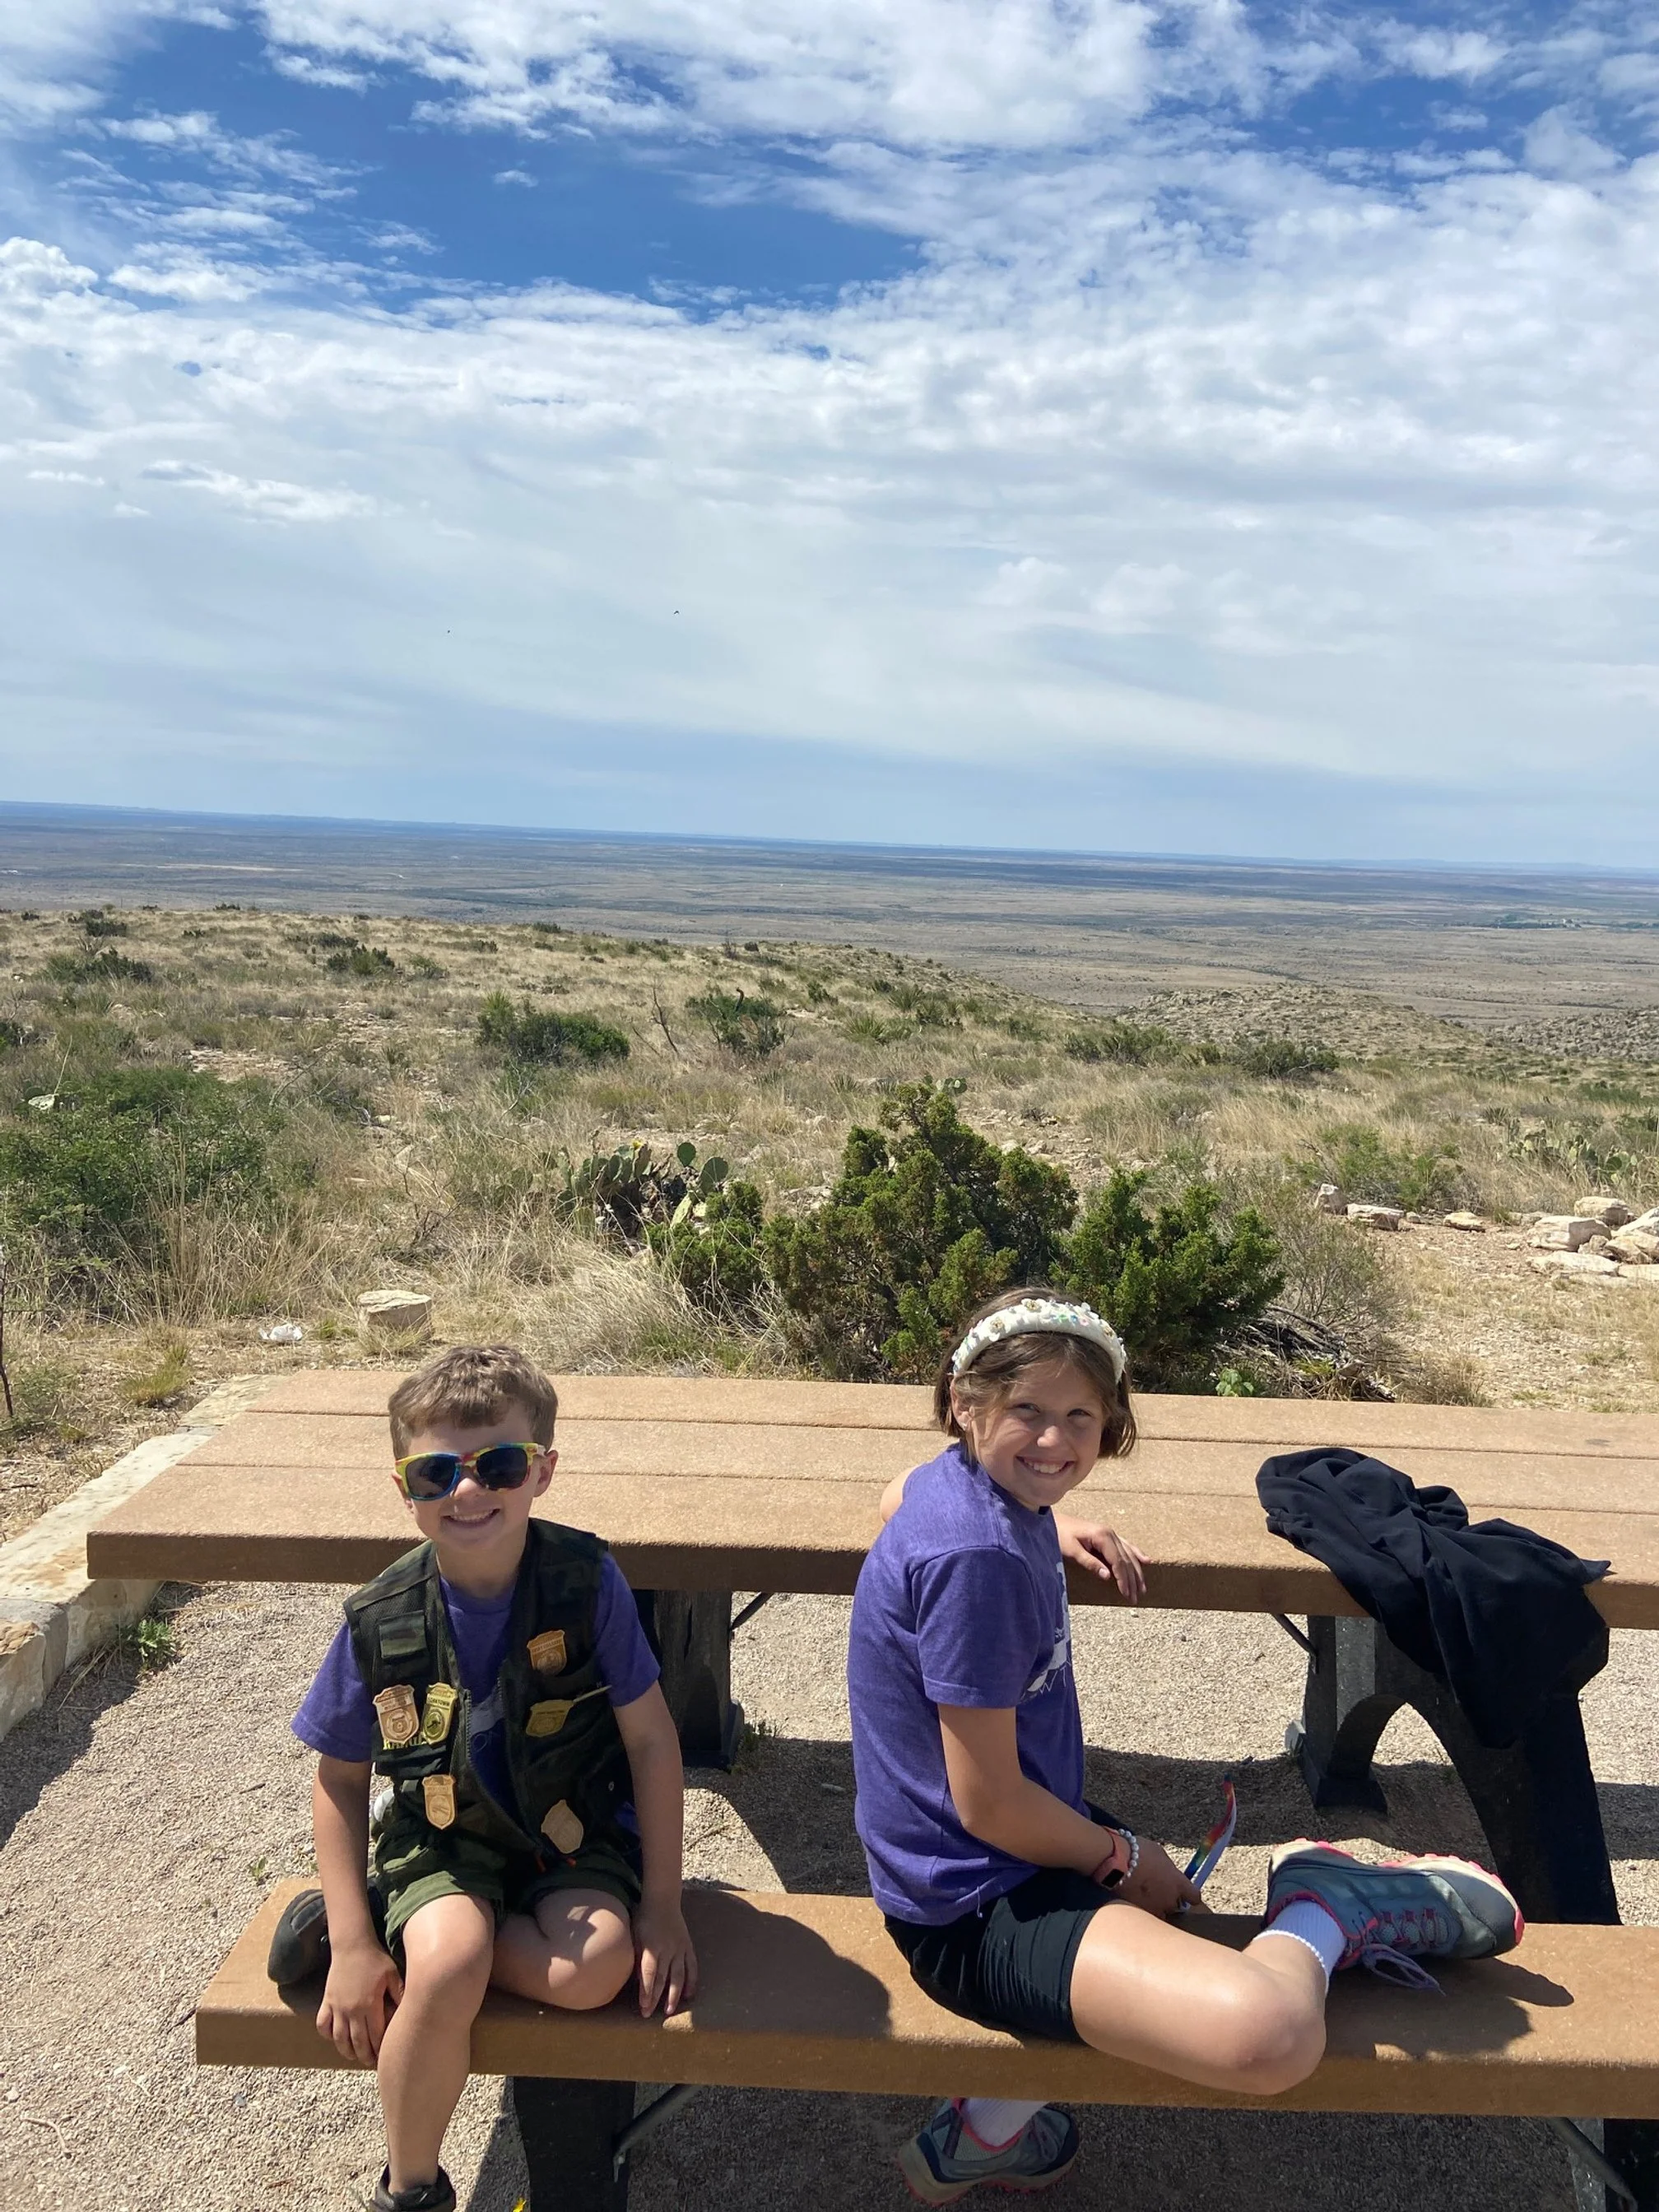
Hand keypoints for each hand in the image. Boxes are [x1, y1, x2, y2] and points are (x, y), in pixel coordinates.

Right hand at [315, 1938, 402, 2065]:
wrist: (352, 1945)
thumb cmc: (375, 1959)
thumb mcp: (392, 1975)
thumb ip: (400, 1994)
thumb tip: (410, 2010)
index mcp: (370, 2005)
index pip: (375, 2036)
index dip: (379, 2050)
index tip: (383, 2057)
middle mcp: (352, 2010)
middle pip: (357, 2042)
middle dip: (364, 2056)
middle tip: (370, 2062)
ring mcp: (337, 2007)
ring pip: (339, 2038)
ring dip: (346, 2051)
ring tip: (354, 2055)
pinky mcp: (326, 2002)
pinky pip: (323, 2025)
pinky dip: (327, 2035)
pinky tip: (335, 2037)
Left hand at [634, 1898, 697, 2017]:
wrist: (663, 1900)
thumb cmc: (645, 1918)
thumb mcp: (635, 1934)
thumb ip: (638, 1956)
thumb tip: (639, 1980)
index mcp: (652, 1946)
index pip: (650, 1974)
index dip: (647, 1992)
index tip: (643, 2007)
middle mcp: (668, 1949)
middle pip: (663, 1978)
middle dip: (656, 1998)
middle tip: (649, 2015)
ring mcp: (680, 1948)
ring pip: (678, 1976)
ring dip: (674, 1995)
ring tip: (669, 2011)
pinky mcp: (688, 1947)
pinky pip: (692, 1967)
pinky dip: (692, 1981)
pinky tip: (689, 1995)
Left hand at [1053, 1513, 1147, 1603]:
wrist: (1052, 1519)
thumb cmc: (1059, 1535)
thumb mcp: (1071, 1550)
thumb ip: (1089, 1563)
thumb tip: (1108, 1576)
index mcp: (1102, 1536)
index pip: (1118, 1562)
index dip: (1123, 1579)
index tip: (1126, 1594)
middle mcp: (1110, 1533)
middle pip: (1127, 1559)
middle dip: (1132, 1580)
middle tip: (1135, 1598)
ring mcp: (1110, 1533)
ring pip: (1129, 1554)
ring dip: (1137, 1571)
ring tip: (1143, 1588)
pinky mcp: (1107, 1534)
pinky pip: (1127, 1545)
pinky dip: (1137, 1554)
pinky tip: (1146, 1561)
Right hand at [1116, 1836, 1203, 1919]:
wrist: (1117, 1861)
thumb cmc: (1139, 1852)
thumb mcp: (1160, 1854)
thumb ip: (1169, 1868)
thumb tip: (1170, 1873)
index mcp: (1178, 1883)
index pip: (1195, 1897)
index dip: (1190, 1895)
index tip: (1185, 1893)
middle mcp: (1170, 1900)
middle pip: (1176, 1906)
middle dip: (1169, 1899)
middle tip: (1157, 1888)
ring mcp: (1155, 1909)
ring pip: (1160, 1913)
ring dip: (1156, 1906)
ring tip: (1143, 1894)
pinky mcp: (1140, 1914)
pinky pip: (1145, 1914)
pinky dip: (1142, 1909)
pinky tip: (1134, 1898)